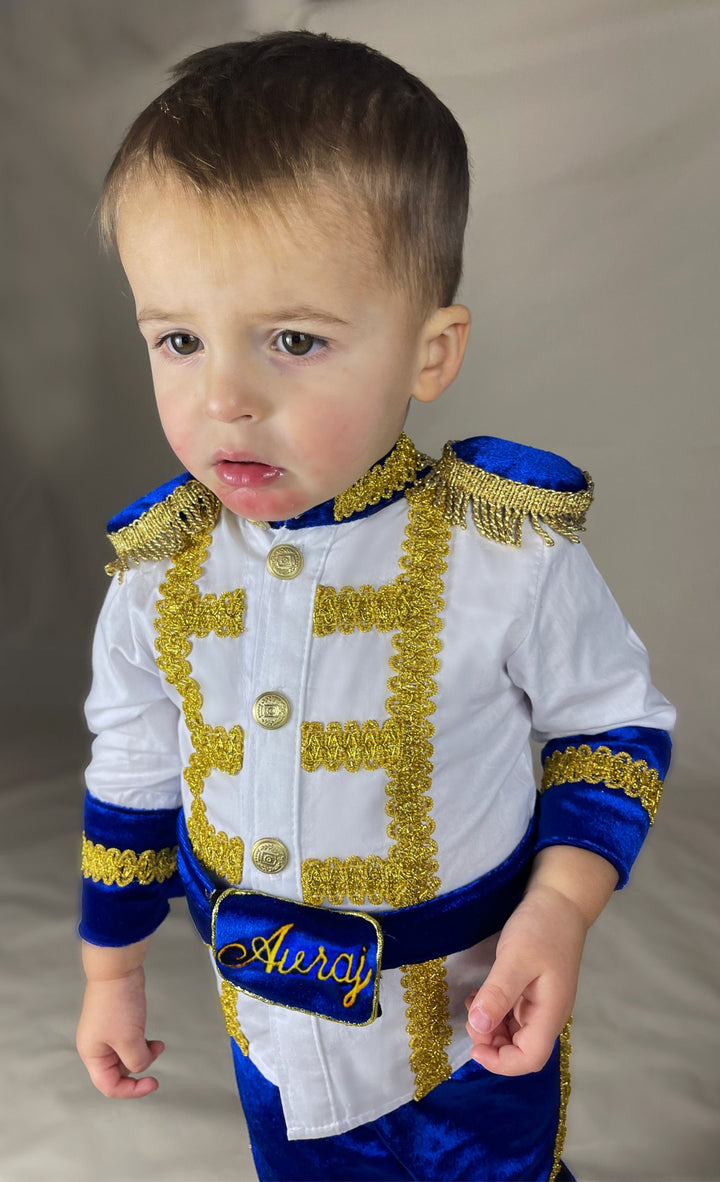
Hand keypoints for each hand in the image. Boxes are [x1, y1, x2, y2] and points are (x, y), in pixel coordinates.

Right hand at [76, 963, 163, 1097]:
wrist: (118, 969)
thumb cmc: (118, 1003)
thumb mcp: (129, 1040)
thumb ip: (137, 1061)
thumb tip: (142, 1066)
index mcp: (92, 1055)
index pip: (109, 1086)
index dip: (131, 1090)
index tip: (153, 1083)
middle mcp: (97, 1047)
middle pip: (118, 1072)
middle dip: (140, 1067)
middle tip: (155, 1053)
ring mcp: (106, 1033)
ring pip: (127, 1056)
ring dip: (144, 1053)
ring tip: (158, 1045)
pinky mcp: (117, 1022)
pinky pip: (130, 1042)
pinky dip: (143, 1043)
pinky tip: (154, 1039)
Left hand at [465, 883, 585, 1075]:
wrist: (560, 900)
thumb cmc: (540, 928)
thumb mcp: (515, 959)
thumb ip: (497, 995)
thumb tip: (478, 1027)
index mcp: (550, 1013)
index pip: (530, 1058)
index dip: (501, 1062)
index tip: (475, 1046)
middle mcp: (549, 1015)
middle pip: (521, 1049)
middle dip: (492, 1043)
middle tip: (471, 1016)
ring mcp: (542, 1003)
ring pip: (515, 1033)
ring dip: (491, 1028)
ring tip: (473, 1003)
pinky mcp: (534, 991)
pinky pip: (513, 1015)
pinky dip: (495, 1013)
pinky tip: (481, 996)